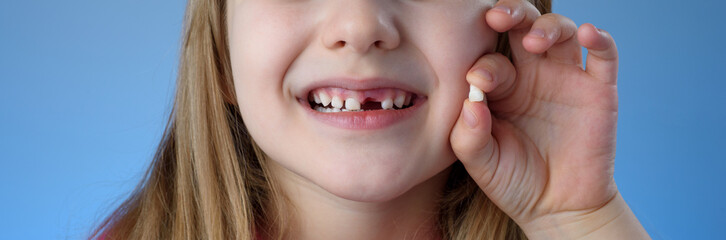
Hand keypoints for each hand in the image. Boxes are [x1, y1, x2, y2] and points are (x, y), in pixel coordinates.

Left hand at [450, 0, 646, 237]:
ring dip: (548, 26)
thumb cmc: (513, 182)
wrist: (557, 208)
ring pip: (561, 32)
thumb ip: (468, 137)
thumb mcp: (481, 165)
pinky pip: (604, 56)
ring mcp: (566, 78)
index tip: (477, 80)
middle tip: (496, 16)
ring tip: (533, 40)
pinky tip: (589, 34)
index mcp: (499, 87)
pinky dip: (600, 39)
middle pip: (522, 27)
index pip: (489, 60)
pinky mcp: (599, 91)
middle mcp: (531, 75)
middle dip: (510, 14)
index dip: (482, 64)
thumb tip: (472, 102)